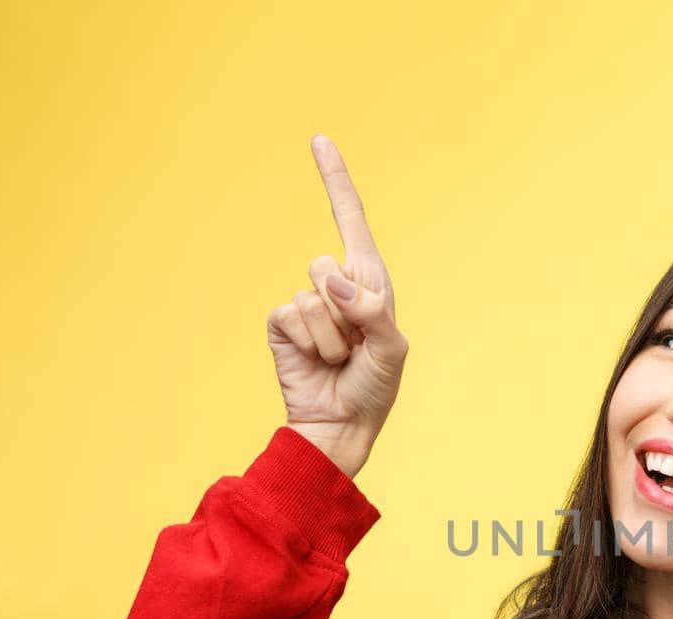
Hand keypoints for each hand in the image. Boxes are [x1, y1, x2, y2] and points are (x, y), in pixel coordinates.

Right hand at [267, 134, 408, 441]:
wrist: (341, 425)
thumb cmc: (374, 387)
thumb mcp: (391, 349)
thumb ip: (370, 309)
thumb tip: (330, 281)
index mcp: (369, 282)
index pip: (350, 220)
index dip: (335, 180)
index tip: (319, 140)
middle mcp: (336, 286)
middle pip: (326, 263)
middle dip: (345, 309)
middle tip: (355, 343)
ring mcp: (306, 304)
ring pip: (310, 295)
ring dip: (331, 336)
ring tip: (339, 358)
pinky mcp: (281, 324)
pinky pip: (290, 314)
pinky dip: (309, 342)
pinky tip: (317, 361)